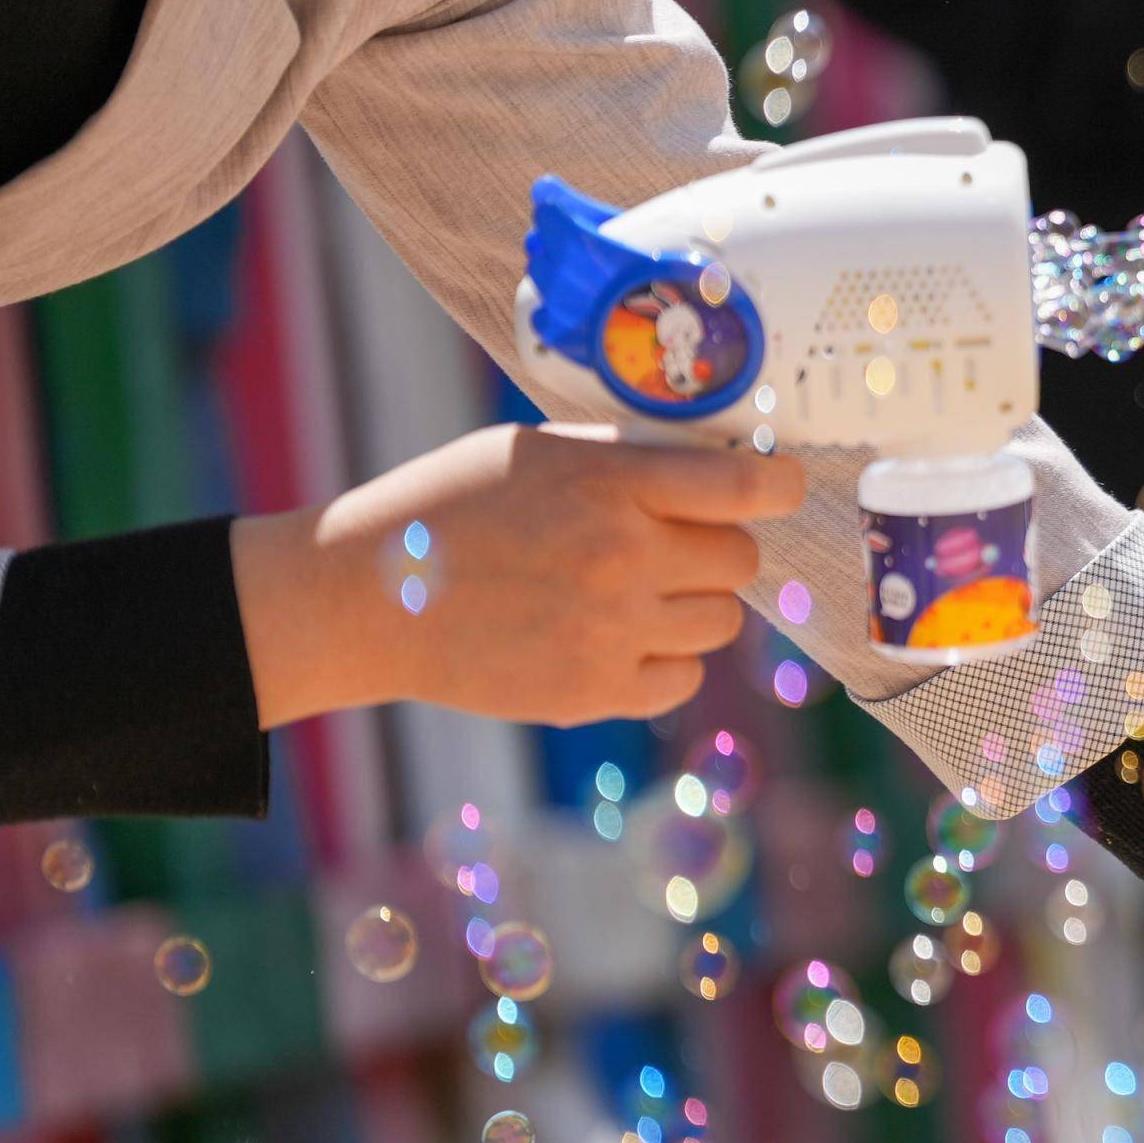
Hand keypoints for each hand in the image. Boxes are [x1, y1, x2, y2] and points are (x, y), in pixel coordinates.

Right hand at [233, 423, 805, 728]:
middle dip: (715, 547)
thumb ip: (631, 457)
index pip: (750, 486)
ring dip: (692, 604)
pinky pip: (683, 678)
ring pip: (722, 621)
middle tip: (665, 545)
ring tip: (629, 591)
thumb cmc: (452, 506)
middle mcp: (623, 556)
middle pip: (741, 558)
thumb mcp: (538, 451)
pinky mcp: (592, 690)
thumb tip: (725, 458)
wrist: (365, 596)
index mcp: (613, 484)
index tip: (777, 487)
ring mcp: (612, 629)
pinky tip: (615, 638)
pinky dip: (664, 661)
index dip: (778, 485)